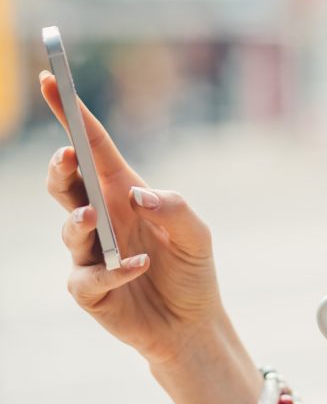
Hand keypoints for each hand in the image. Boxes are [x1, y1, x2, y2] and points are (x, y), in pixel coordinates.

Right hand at [40, 70, 221, 364]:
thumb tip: (136, 196)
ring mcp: (92, 254)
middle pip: (67, 184)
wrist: (192, 323)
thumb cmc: (192, 270)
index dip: (72, 115)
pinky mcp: (91, 289)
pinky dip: (113, 270)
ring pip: (70, 229)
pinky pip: (89, 276)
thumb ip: (174, 208)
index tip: (52, 80)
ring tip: (96, 217)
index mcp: (125, 194)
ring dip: (81, 221)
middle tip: (67, 157)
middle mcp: (104, 219)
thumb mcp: (197, 234)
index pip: (94, 149)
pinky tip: (138, 267)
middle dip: (60, 168)